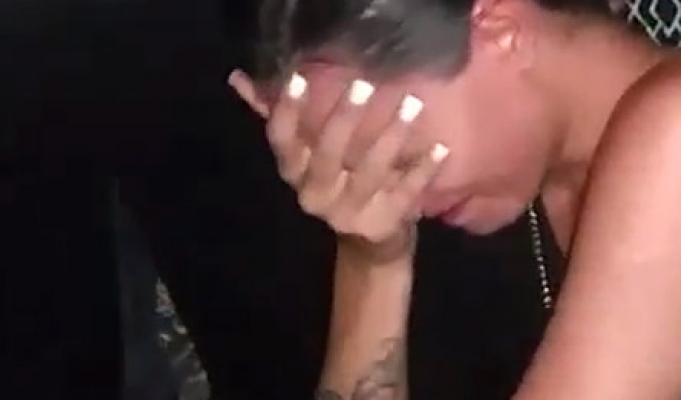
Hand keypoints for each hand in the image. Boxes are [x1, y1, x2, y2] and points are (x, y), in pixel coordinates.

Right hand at [229, 70, 449, 260]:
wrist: (369, 247)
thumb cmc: (338, 186)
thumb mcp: (310, 157)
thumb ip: (280, 119)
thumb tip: (240, 79)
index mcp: (296, 175)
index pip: (282, 142)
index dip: (287, 112)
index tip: (297, 78)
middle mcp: (316, 196)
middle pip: (327, 155)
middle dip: (345, 120)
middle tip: (363, 84)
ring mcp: (350, 213)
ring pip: (370, 172)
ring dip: (391, 136)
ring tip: (412, 104)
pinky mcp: (383, 224)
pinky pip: (405, 194)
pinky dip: (422, 170)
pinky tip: (440, 147)